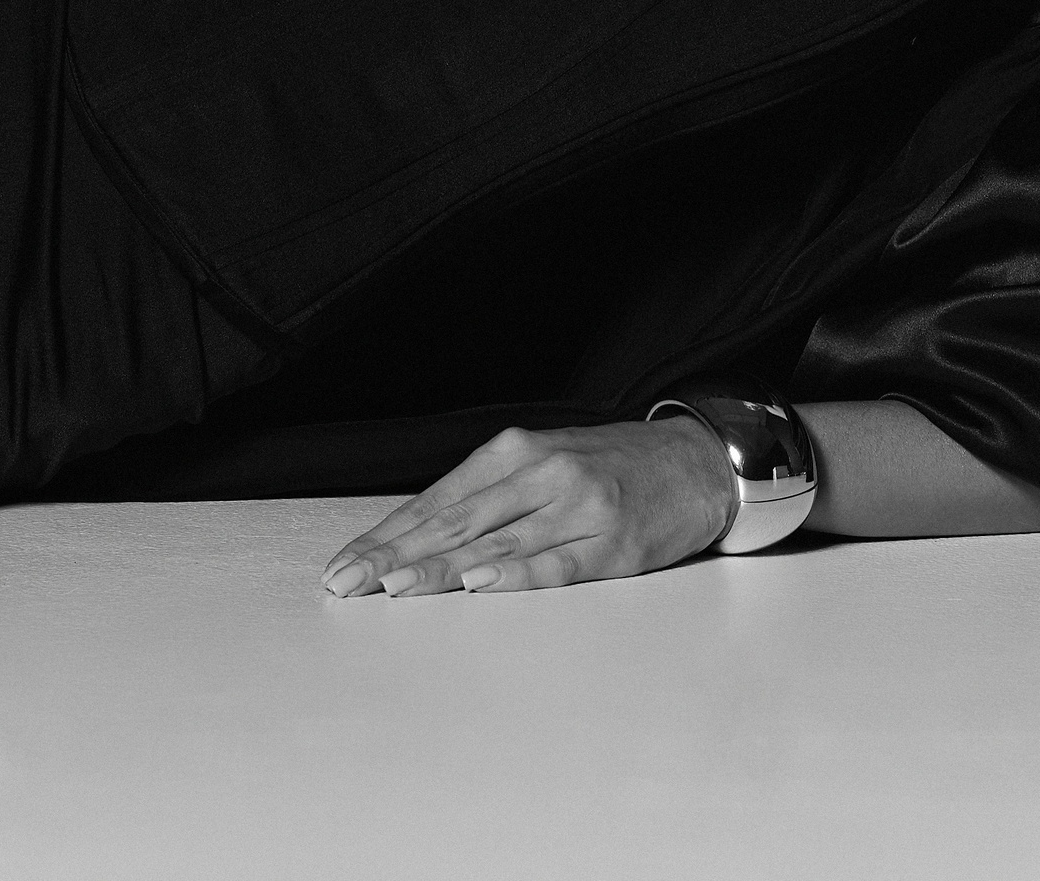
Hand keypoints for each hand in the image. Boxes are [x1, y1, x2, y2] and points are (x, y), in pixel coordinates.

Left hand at [320, 418, 735, 597]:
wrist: (693, 461)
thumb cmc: (609, 468)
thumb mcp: (544, 464)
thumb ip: (488, 496)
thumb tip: (416, 539)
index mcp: (517, 452)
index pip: (438, 499)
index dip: (388, 534)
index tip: (346, 563)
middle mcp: (542, 472)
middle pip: (456, 520)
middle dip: (395, 554)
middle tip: (349, 582)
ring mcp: (579, 507)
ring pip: (496, 540)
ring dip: (441, 567)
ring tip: (395, 586)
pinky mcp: (614, 543)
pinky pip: (556, 562)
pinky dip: (514, 573)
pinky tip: (479, 582)